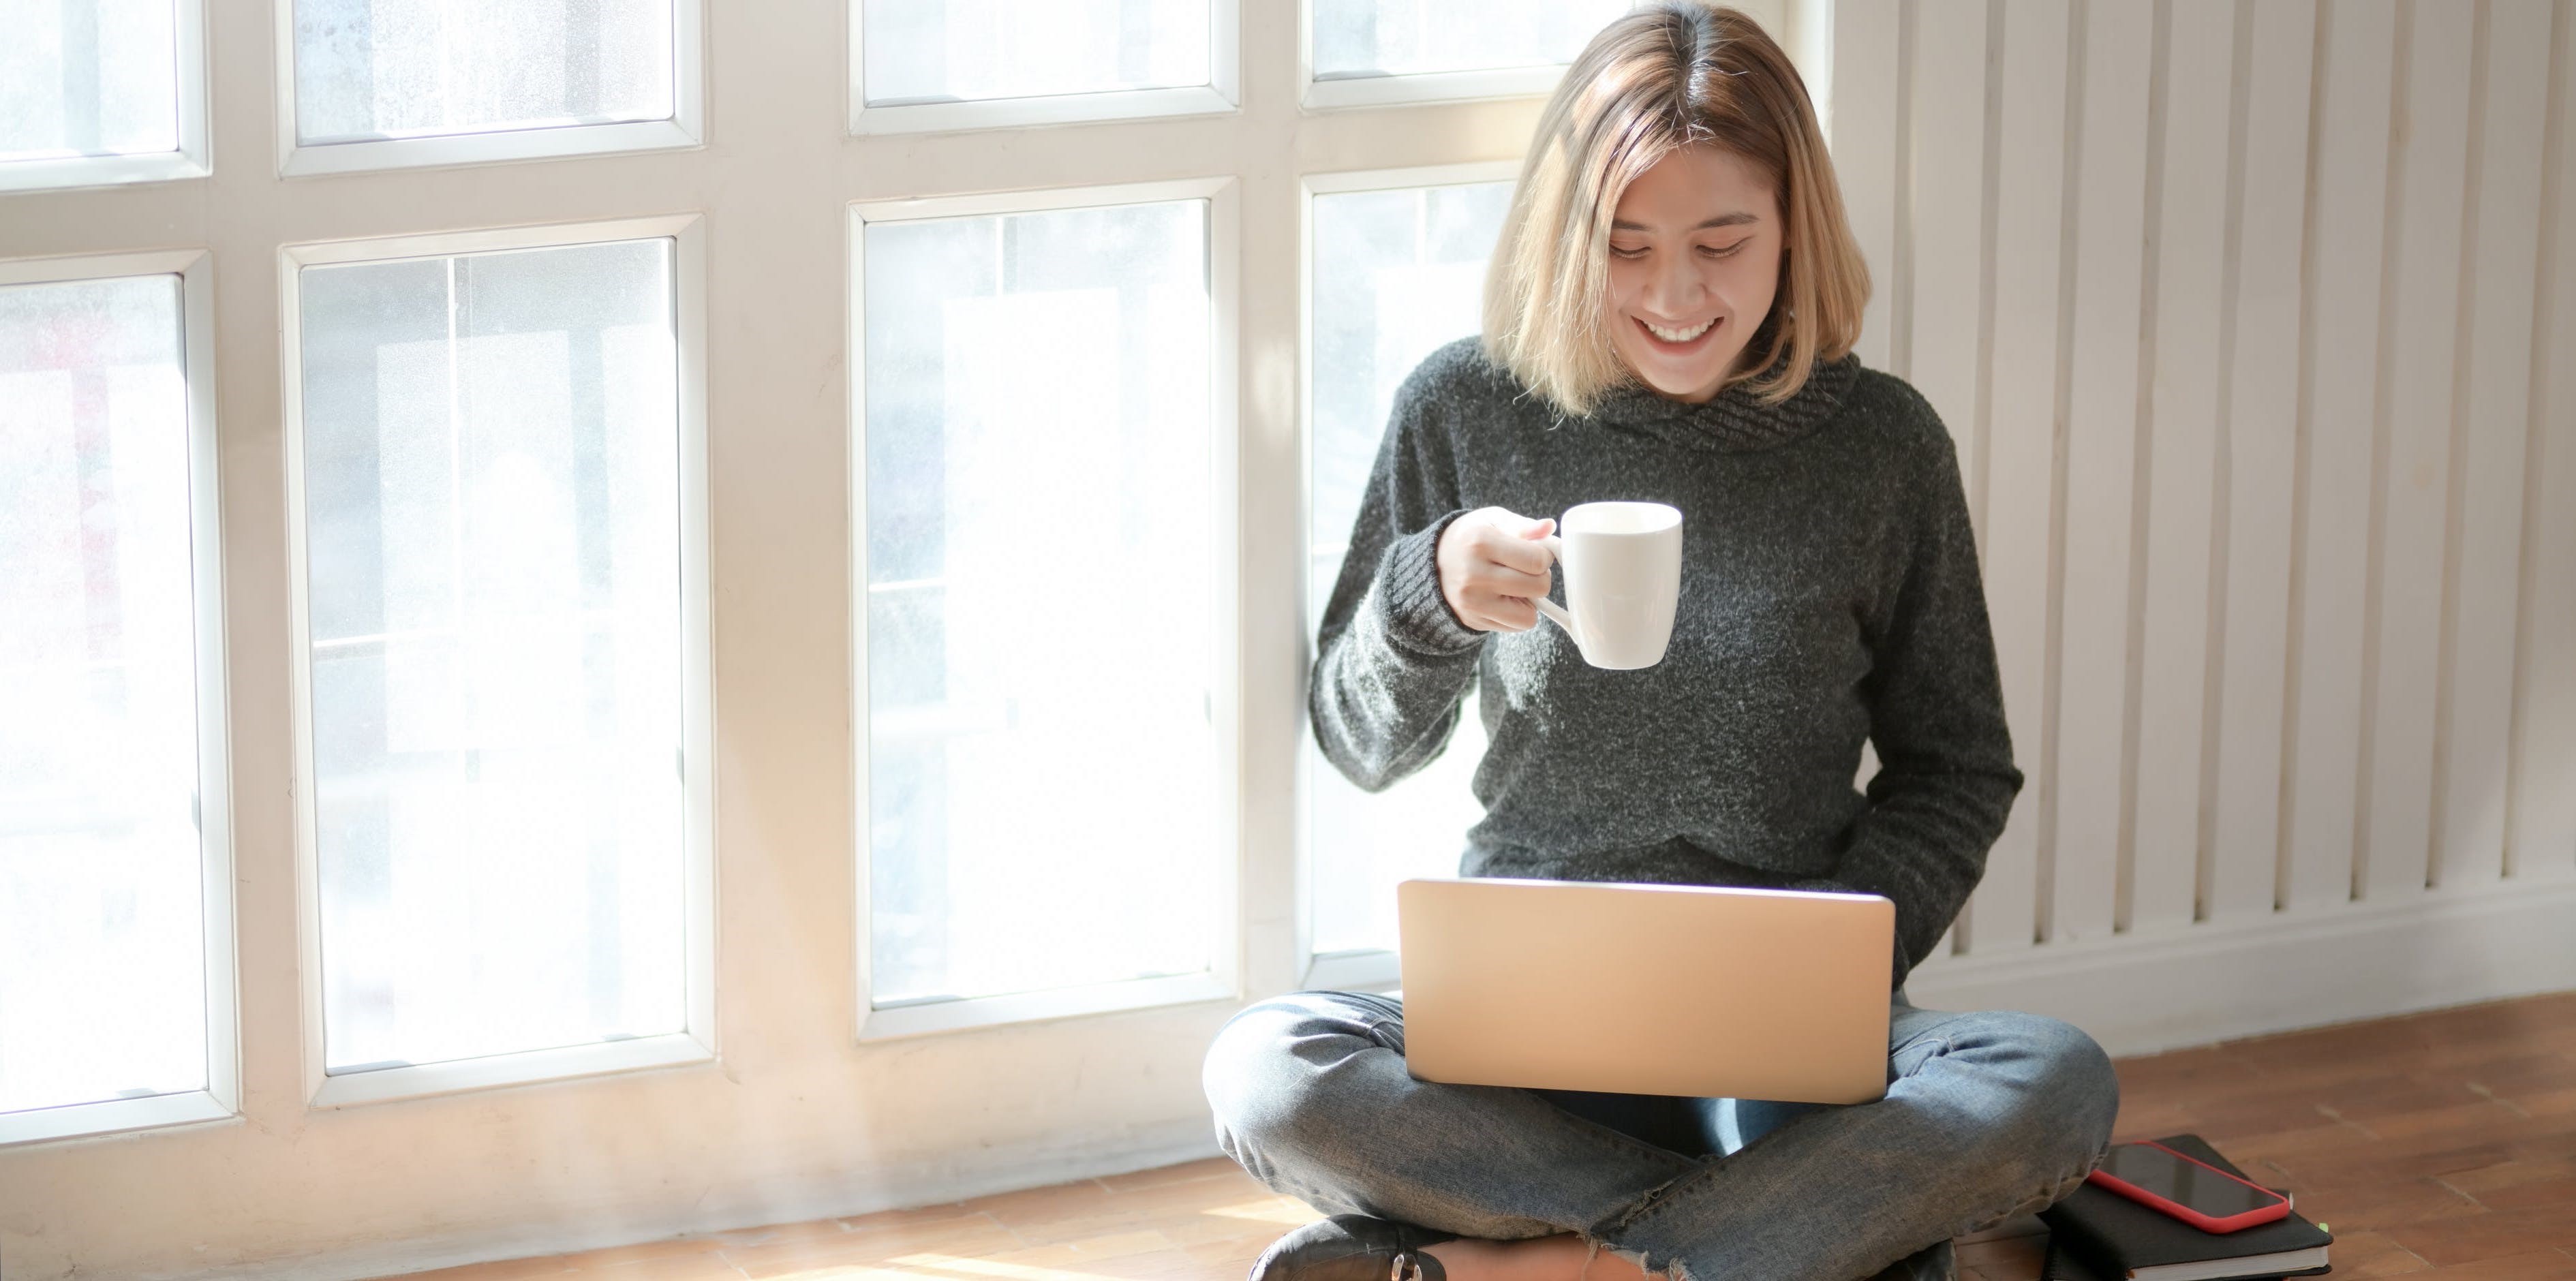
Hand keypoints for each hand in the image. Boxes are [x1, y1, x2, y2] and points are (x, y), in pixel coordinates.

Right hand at [1435, 507, 1557, 631]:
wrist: (1432, 565)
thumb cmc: (1470, 539)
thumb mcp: (1492, 520)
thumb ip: (1523, 525)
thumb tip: (1549, 527)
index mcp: (1480, 543)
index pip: (1537, 559)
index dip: (1544, 556)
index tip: (1533, 552)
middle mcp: (1474, 575)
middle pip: (1539, 586)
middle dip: (1539, 577)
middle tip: (1523, 569)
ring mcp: (1473, 603)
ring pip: (1530, 615)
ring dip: (1530, 601)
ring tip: (1513, 585)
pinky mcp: (1474, 621)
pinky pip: (1517, 626)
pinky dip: (1517, 614)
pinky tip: (1503, 598)